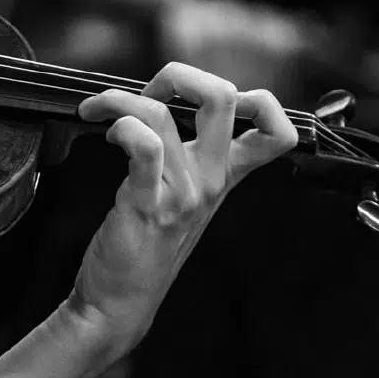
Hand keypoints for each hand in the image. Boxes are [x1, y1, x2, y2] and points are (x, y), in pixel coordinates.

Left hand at [72, 62, 297, 355]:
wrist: (122, 301)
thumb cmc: (148, 247)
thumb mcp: (185, 204)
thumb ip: (193, 162)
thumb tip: (170, 112)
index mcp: (224, 178)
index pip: (277, 132)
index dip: (260, 99)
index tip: (207, 100)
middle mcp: (210, 182)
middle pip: (223, 97)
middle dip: (179, 76)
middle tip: (149, 93)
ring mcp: (182, 193)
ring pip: (162, 113)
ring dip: (122, 99)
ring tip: (101, 111)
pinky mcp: (148, 203)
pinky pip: (143, 144)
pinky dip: (119, 122)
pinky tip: (103, 130)